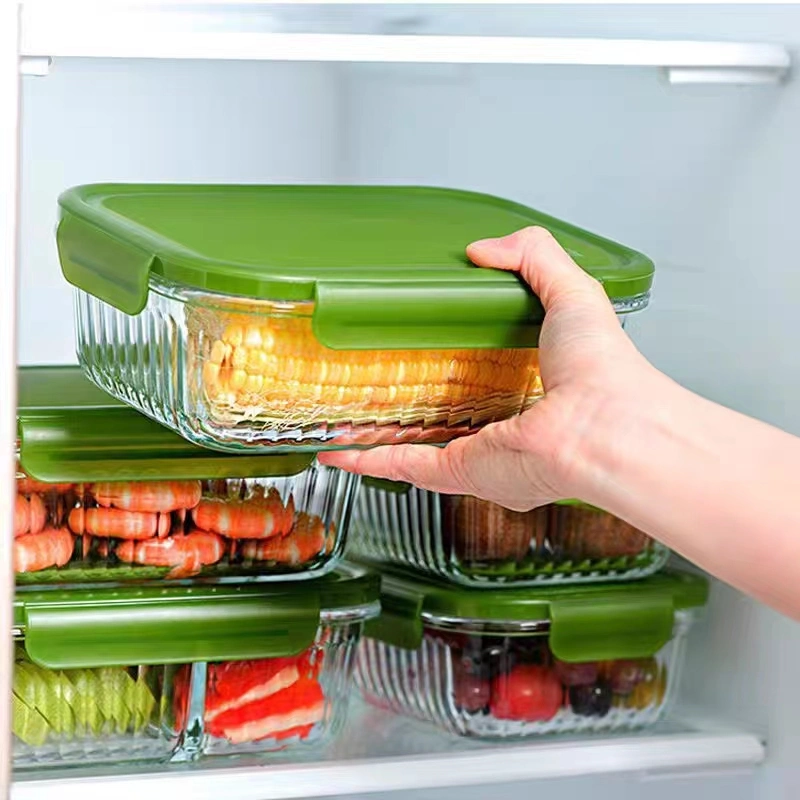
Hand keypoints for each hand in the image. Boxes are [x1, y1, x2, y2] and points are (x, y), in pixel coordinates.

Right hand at [318, 226, 659, 510]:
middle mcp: (509, 427)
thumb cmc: (605, 371)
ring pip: (421, 446)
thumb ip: (535, 258)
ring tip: (350, 417)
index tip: (432, 343)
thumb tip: (484, 250)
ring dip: (383, 435)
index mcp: (538, 389)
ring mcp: (483, 453)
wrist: (606, 428)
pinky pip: (407, 466)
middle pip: (452, 414)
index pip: (491, 376)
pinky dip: (370, 460)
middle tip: (380, 379)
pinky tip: (340, 450)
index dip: (460, 360)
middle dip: (416, 402)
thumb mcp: (574, 293)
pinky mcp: (463, 471)